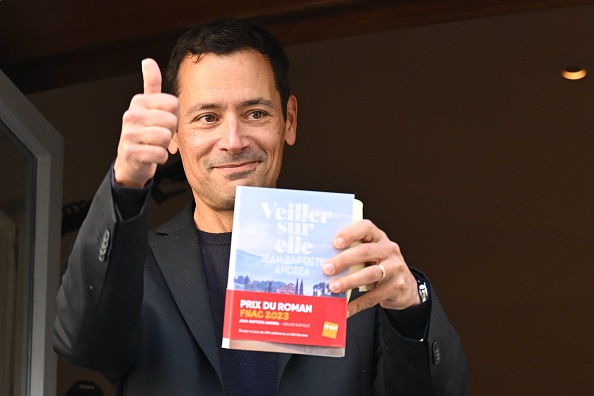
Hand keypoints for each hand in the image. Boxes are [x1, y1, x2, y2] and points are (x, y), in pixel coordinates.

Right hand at [113, 58, 179, 187]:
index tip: (162, 121)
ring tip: (154, 144)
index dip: (174, 115)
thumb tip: (148, 60)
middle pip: (171, 120)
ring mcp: (129, 134)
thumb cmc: (145, 131)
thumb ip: (152, 84)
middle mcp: (131, 115)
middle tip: (159, 135)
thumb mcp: (148, 107)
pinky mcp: (130, 152)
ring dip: (165, 145)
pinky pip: (160, 154)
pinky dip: (160, 157)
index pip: (173, 103)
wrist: (131, 161)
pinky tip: (151, 155)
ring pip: (166, 137)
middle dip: (170, 131)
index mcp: (139, 102)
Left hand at [322, 220, 421, 317]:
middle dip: (343, 260)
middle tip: (326, 269)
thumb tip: (323, 261)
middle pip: (365, 251)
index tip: (335, 242)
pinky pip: (374, 296)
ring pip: (371, 274)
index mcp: (379, 237)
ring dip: (349, 281)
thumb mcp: (370, 255)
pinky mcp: (397, 286)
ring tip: (333, 288)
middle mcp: (389, 249)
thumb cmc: (379, 266)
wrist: (405, 287)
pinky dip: (358, 303)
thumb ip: (353, 253)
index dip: (350, 233)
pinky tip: (346, 308)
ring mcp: (396, 268)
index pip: (366, 228)